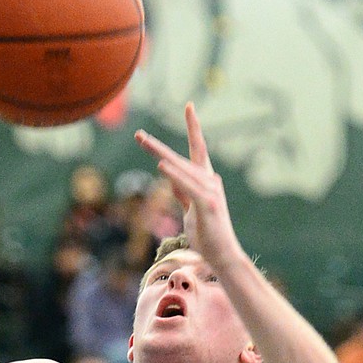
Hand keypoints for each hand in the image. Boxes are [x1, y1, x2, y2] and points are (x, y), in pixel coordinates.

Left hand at [134, 104, 241, 271]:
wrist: (223, 256)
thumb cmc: (208, 235)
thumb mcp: (190, 210)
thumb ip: (182, 192)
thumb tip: (170, 177)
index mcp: (206, 181)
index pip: (197, 149)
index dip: (194, 127)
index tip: (189, 106)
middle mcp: (210, 181)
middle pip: (181, 157)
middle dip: (158, 146)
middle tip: (138, 135)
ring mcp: (210, 191)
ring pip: (182, 169)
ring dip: (161, 155)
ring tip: (144, 143)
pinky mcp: (208, 204)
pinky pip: (188, 187)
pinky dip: (175, 175)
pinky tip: (162, 165)